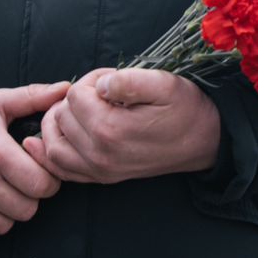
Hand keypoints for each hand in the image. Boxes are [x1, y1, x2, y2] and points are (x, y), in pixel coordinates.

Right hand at [0, 82, 67, 248]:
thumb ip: (33, 97)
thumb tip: (66, 87)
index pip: (42, 185)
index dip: (48, 180)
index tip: (39, 171)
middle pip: (27, 210)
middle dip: (30, 197)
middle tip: (20, 183)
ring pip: (3, 226)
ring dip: (7, 213)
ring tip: (0, 193)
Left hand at [23, 68, 221, 184]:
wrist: (204, 141)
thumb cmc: (185, 108)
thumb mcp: (164, 83)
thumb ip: (128, 80)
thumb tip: (100, 85)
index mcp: (112, 129)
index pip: (75, 96)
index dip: (91, 80)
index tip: (113, 79)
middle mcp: (100, 155)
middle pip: (62, 117)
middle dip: (77, 97)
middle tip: (104, 91)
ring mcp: (100, 170)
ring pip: (53, 146)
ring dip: (58, 123)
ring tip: (79, 108)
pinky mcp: (102, 178)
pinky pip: (62, 169)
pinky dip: (53, 151)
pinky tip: (60, 135)